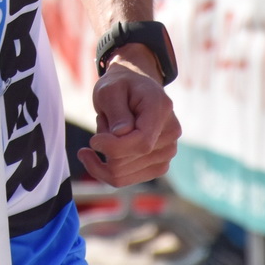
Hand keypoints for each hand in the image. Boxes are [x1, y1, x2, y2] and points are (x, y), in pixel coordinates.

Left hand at [77, 53, 180, 187]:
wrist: (134, 86)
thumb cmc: (119, 85)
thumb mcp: (110, 89)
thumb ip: (116, 111)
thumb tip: (120, 134)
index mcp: (161, 109)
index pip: (141, 143)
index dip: (113, 147)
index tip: (93, 140)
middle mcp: (171, 134)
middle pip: (127, 161)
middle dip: (104, 147)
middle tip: (102, 122)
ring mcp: (167, 152)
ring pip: (122, 174)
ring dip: (104, 155)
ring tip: (107, 130)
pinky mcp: (158, 165)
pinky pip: (124, 179)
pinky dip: (105, 168)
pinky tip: (102, 148)